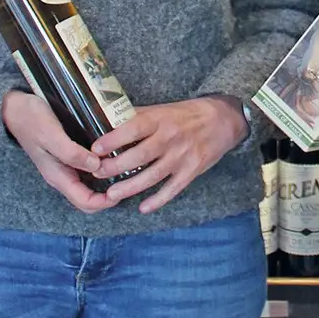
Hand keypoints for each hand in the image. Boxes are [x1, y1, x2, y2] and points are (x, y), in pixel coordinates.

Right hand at [2, 90, 114, 213]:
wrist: (14, 107)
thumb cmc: (31, 119)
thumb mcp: (51, 135)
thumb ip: (71, 153)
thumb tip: (96, 166)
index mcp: (58, 176)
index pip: (85, 202)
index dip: (106, 202)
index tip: (123, 190)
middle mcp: (63, 174)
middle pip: (90, 197)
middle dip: (110, 194)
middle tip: (129, 178)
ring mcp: (65, 165)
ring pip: (90, 183)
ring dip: (107, 180)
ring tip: (125, 166)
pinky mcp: (68, 154)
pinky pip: (87, 168)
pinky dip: (101, 166)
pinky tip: (112, 154)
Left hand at [92, 97, 247, 214]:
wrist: (223, 120)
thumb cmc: (186, 114)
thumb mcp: (163, 109)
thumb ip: (138, 117)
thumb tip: (108, 121)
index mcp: (160, 119)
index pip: (133, 128)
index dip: (113, 139)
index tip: (95, 148)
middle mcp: (170, 138)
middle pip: (139, 155)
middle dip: (115, 166)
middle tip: (97, 174)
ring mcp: (182, 156)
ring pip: (152, 175)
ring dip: (130, 186)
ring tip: (112, 194)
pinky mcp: (192, 170)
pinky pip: (172, 189)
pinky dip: (158, 200)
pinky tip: (143, 208)